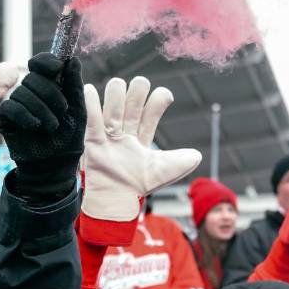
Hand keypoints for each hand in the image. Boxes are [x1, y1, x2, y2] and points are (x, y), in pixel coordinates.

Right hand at [0, 53, 86, 198]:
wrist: (55, 167)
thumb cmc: (69, 139)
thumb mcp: (78, 111)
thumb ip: (75, 85)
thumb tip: (73, 59)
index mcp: (50, 86)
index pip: (42, 63)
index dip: (46, 61)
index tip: (57, 68)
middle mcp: (32, 91)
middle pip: (33, 77)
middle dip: (50, 94)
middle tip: (62, 111)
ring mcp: (18, 104)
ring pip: (22, 92)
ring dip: (41, 110)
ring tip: (51, 127)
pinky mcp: (6, 118)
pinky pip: (10, 107)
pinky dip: (25, 115)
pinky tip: (34, 127)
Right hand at [82, 75, 200, 221]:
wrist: (118, 202)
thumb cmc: (139, 187)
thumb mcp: (165, 172)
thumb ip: (182, 162)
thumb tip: (197, 155)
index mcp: (142, 136)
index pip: (151, 111)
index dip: (158, 99)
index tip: (166, 96)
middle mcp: (126, 132)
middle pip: (131, 103)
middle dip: (137, 90)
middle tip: (141, 85)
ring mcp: (110, 136)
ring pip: (113, 106)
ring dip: (117, 93)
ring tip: (119, 85)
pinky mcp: (95, 142)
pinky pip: (92, 120)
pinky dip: (91, 104)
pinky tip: (92, 90)